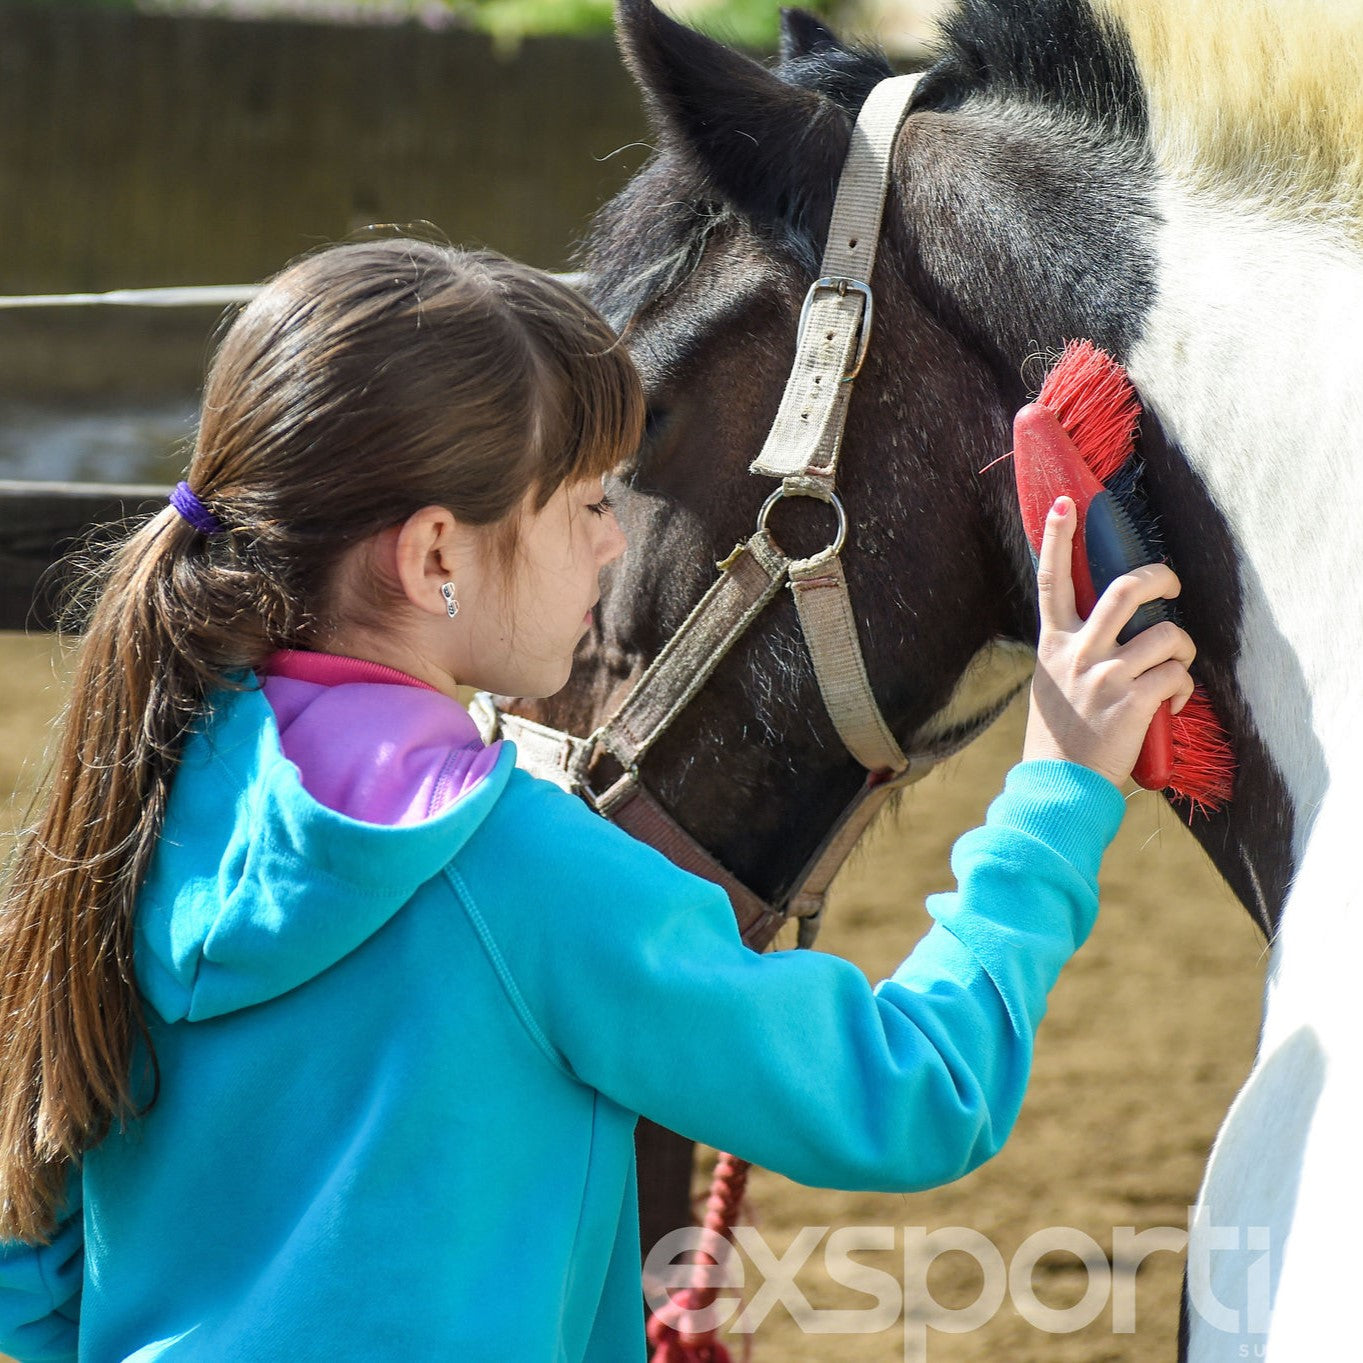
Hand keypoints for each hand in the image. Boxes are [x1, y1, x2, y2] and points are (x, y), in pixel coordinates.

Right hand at [1022, 496, 1195, 787]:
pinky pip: (1178, 675)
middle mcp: (1077, 652)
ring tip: (1175, 668)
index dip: (1057, 538)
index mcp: (1053, 643)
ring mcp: (1105, 675)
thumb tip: (1110, 631)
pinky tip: (1172, 705)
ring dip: (1182, 648)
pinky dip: (1184, 688)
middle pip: (1127, 589)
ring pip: (1167, 633)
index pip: (1051, 579)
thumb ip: (1072, 652)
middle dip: (1162, 577)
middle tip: (1171, 585)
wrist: (1057, 785)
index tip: (1065, 505)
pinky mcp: (1133, 701)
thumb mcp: (1051, 683)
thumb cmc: (1058, 736)